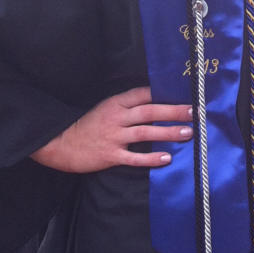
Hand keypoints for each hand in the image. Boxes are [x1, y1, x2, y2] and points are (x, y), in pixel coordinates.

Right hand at [31, 86, 193, 172]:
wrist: (59, 144)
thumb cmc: (87, 126)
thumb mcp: (105, 109)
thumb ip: (126, 106)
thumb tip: (155, 102)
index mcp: (115, 104)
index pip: (142, 94)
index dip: (163, 93)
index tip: (183, 94)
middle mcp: (116, 118)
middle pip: (149, 112)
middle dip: (173, 111)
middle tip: (194, 112)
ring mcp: (113, 137)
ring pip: (146, 132)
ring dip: (168, 132)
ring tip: (188, 133)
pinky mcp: (110, 156)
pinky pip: (134, 157)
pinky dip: (151, 158)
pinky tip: (167, 158)